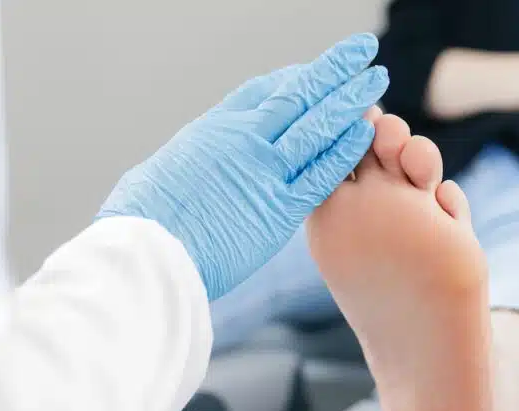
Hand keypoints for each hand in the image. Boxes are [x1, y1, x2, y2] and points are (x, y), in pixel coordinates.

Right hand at [97, 34, 388, 299]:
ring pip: (317, 126)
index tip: (313, 71)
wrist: (147, 250)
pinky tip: (367, 133)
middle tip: (363, 51)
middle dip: (333, 71)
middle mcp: (243, 140)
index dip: (294, 78)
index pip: (262, 91)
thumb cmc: (141, 220)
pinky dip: (345, 151)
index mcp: (213, 129)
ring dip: (351, 101)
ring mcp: (263, 171)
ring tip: (378, 79)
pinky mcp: (278, 208)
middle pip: (298, 95)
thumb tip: (179, 172)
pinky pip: (320, 174)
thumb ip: (185, 167)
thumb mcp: (158, 175)